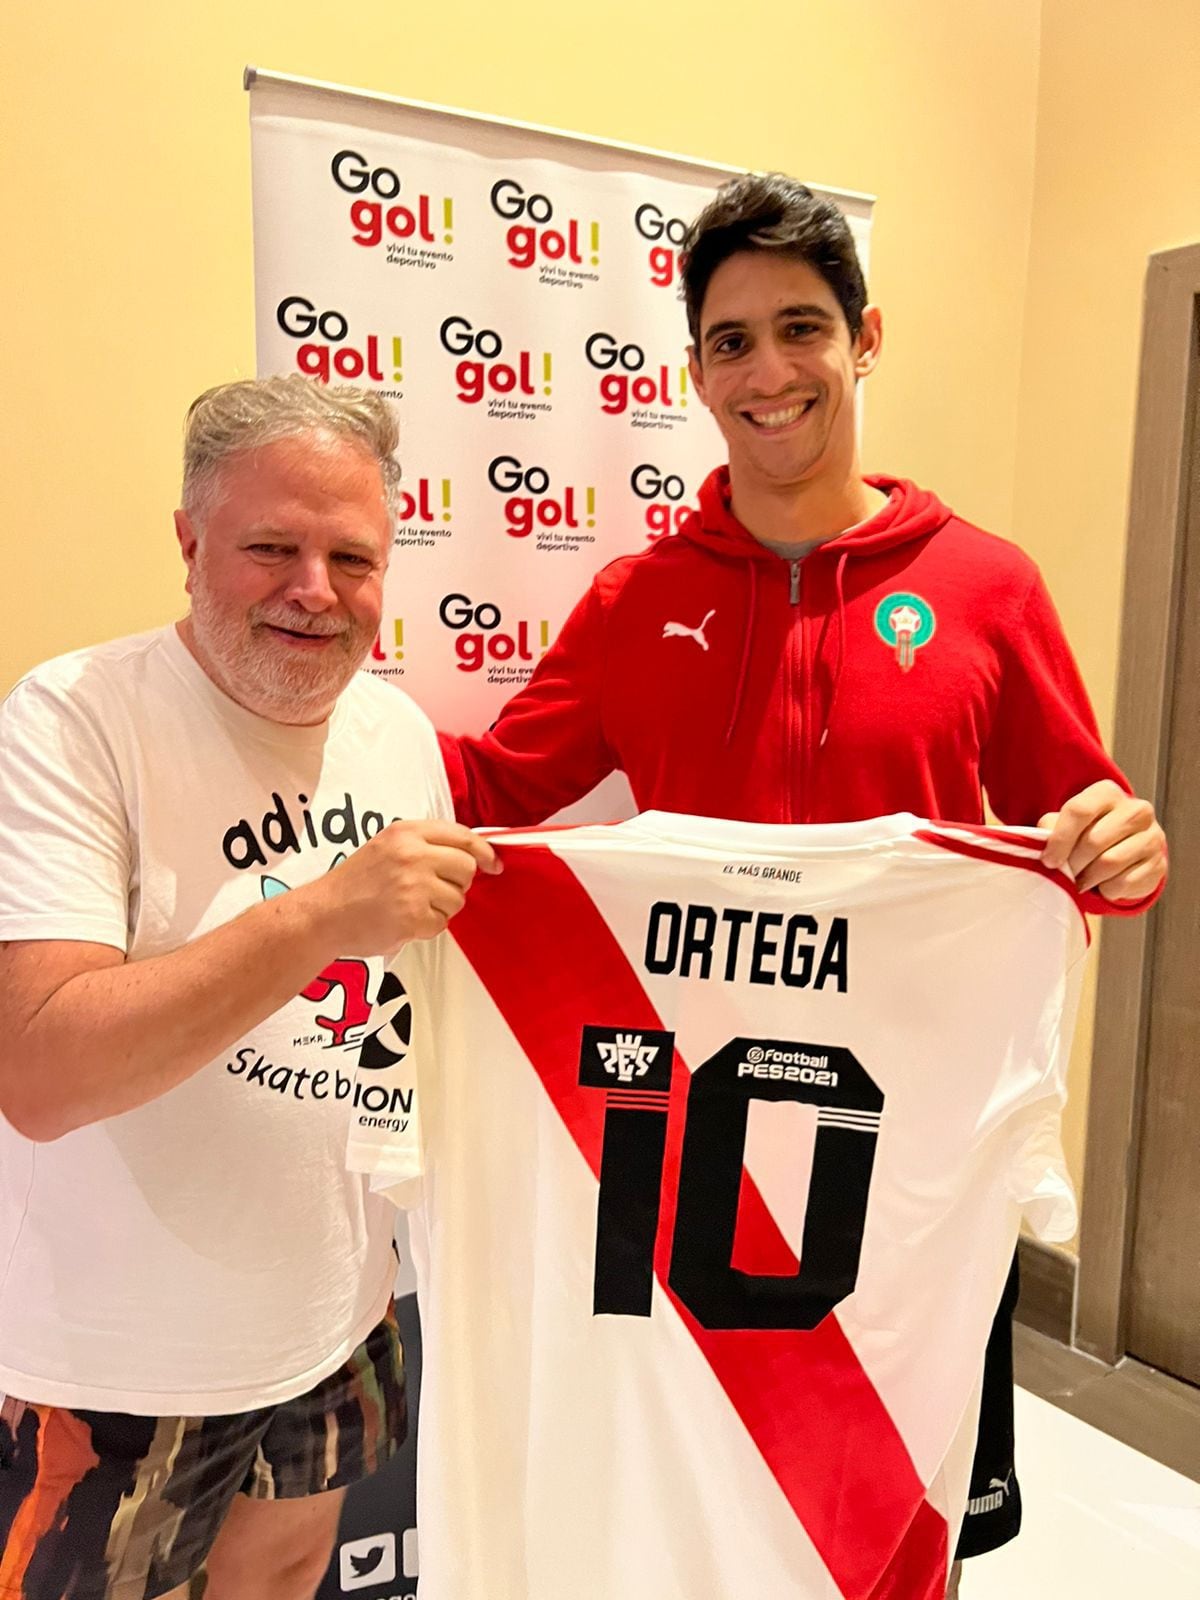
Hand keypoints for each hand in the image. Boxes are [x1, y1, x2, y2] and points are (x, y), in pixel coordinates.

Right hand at [299, 819, 500, 952]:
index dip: (483, 851)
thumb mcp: (386, 846)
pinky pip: (442, 923)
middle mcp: (412, 855)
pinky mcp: (413, 916)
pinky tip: (403, 921)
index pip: (462, 836)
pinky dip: (427, 927)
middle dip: (457, 884)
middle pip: (466, 868)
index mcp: (406, 832)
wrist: (323, 915)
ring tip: (409, 906)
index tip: (493, 863)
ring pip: (457, 899)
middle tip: (433, 892)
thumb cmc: (355, 884)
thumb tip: (471, 856)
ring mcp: (414, 886)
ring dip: (440, 908)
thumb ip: (425, 845)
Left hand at [1038, 780, 1165, 901]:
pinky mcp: (1159, 863)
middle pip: (1094, 840)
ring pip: (1110, 863)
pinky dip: (1108, 889)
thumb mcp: (1066, 825)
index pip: (1079, 811)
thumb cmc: (1087, 835)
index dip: (1060, 839)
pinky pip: (1126, 882)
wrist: (1122, 852)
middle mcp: (1136, 809)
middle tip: (1067, 872)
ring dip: (1089, 878)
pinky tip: (1104, 884)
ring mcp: (1153, 836)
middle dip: (1074, 863)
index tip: (1049, 860)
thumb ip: (1051, 828)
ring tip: (1082, 880)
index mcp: (1107, 793)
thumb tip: (1044, 844)